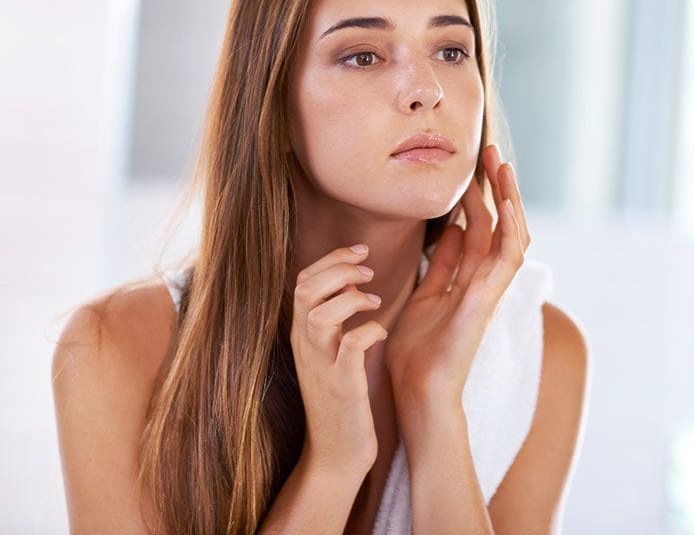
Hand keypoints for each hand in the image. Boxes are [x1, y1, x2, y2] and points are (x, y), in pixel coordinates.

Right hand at [290, 244, 387, 475]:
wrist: (335, 452)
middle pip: (305, 289)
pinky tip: (382, 332)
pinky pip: (350, 346)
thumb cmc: (340, 396)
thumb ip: (334, 316)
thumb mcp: (328, 351)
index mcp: (303, 333)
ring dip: (350, 297)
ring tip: (375, 299)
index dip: (331, 258)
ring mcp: (321, 365)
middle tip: (368, 269)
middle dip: (338, 268)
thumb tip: (353, 280)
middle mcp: (306, 345)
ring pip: (319, 313)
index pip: (302, 281)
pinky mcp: (341, 385)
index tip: (361, 250)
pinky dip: (368, 331)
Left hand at [384, 144, 530, 412]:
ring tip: (502, 165)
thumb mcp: (424, 295)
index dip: (475, 198)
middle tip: (490, 152)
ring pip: (509, 236)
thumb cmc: (416, 352)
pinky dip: (510, 228)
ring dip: (508, 200)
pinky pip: (506, 259)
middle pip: (495, 226)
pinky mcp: (487, 301)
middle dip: (494, 189)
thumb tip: (449, 229)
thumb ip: (441, 265)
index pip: (476, 229)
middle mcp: (481, 282)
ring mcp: (488, 291)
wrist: (416, 393)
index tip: (469, 170)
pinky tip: (507, 199)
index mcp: (464, 280)